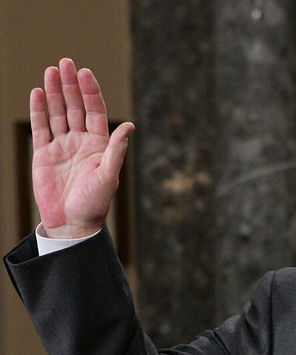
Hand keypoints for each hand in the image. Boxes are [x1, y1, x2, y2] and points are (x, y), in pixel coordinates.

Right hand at [30, 58, 132, 237]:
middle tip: (65, 62)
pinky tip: (38, 93)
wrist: (72, 223)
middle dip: (71, 85)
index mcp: (99, 145)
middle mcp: (81, 141)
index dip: (90, 92)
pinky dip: (39, 110)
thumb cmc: (94, 203)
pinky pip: (41, 127)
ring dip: (55, 92)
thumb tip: (129, 127)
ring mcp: (62, 145)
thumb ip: (116, 151)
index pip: (95, 112)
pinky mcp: (43, 153)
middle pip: (75, 107)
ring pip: (58, 112)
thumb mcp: (108, 176)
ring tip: (51, 71)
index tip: (85, 72)